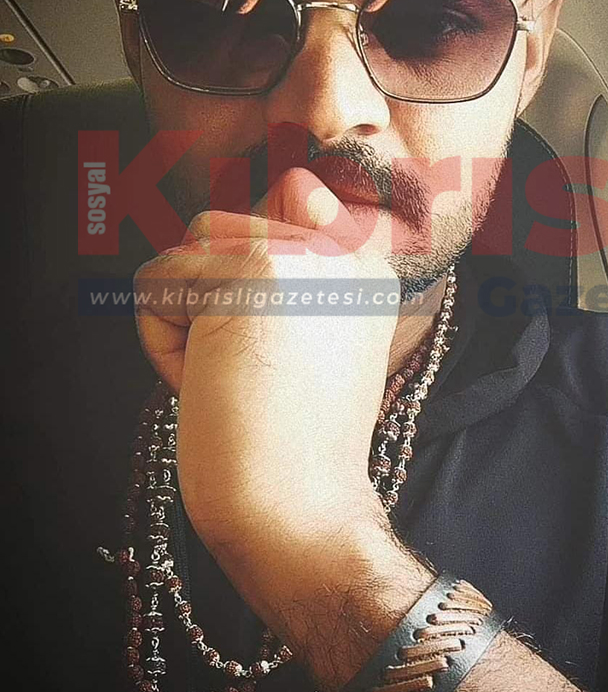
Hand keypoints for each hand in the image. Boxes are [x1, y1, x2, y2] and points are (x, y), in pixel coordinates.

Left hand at [133, 167, 398, 563]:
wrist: (301, 506)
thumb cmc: (298, 438)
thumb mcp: (328, 336)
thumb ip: (309, 262)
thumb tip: (282, 188)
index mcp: (365, 265)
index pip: (294, 190)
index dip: (253, 251)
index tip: (271, 325)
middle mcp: (341, 249)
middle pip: (222, 225)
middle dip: (211, 295)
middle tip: (251, 364)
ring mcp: (299, 257)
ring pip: (187, 248)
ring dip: (186, 315)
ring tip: (229, 370)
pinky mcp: (247, 275)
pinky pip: (156, 281)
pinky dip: (161, 340)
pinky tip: (209, 382)